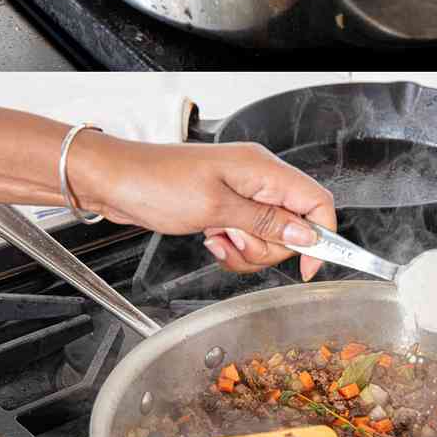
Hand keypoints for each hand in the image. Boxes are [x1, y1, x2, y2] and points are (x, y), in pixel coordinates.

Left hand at [72, 137, 334, 279]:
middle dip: (269, 246)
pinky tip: (212, 238)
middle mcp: (259, 178)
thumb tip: (306, 235)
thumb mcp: (214, 208)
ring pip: (271, 235)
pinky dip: (234, 246)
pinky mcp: (229, 206)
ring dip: (248, 248)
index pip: (317, 201)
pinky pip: (249, 235)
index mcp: (263, 169)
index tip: (311, 266)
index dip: (322, 236)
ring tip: (218, 238)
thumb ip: (265, 222)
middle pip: (296, 225)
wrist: (113, 180)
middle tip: (236, 241)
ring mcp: (244, 193)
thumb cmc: (155, 183)